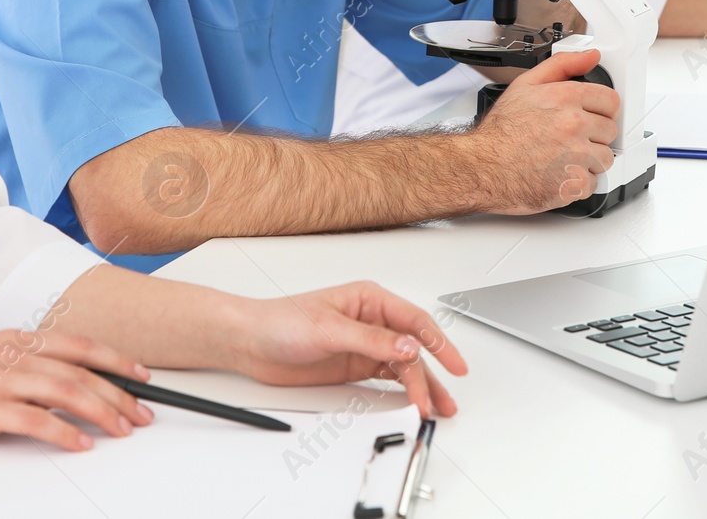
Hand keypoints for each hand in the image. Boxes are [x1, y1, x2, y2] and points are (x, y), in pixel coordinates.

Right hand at [0, 330, 155, 451]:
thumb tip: (55, 379)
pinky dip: (63, 432)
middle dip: (118, 392)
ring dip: (100, 411)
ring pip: (65, 392)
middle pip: (80, 371)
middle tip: (142, 413)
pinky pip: (34, 421)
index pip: (79, 346)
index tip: (142, 375)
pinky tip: (81, 443)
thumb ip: (18, 364)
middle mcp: (11, 355)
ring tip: (122, 429)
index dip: (115, 359)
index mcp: (14, 340)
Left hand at [229, 281, 468, 418]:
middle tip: (443, 400)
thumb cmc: (281, 321)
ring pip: (404, 366)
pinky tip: (413, 401)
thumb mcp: (329, 328)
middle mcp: (372, 321)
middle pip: (413, 348)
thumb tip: (408, 346)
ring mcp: (365, 345)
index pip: (414, 321)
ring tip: (436, 407)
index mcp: (370, 300)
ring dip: (420, 386)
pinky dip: (402, 390)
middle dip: (431, 374)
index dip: (440, 343)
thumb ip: (371, 339)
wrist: (251, 343)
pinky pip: (387, 378)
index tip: (455, 364)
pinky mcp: (355, 365)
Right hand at [467, 48, 617, 212]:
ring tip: (563, 158)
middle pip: (609, 131)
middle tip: (569, 140)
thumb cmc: (500, 131)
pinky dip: (578, 184)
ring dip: (588, 161)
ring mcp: (576, 156)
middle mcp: (574, 125)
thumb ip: (562, 65)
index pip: (610, 101)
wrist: (483, 167)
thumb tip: (591, 57)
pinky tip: (559, 175)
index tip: (592, 117)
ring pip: (604, 159)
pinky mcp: (574, 184)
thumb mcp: (525, 85)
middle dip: (593, 136)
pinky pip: (592, 184)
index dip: (601, 110)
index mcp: (566, 98)